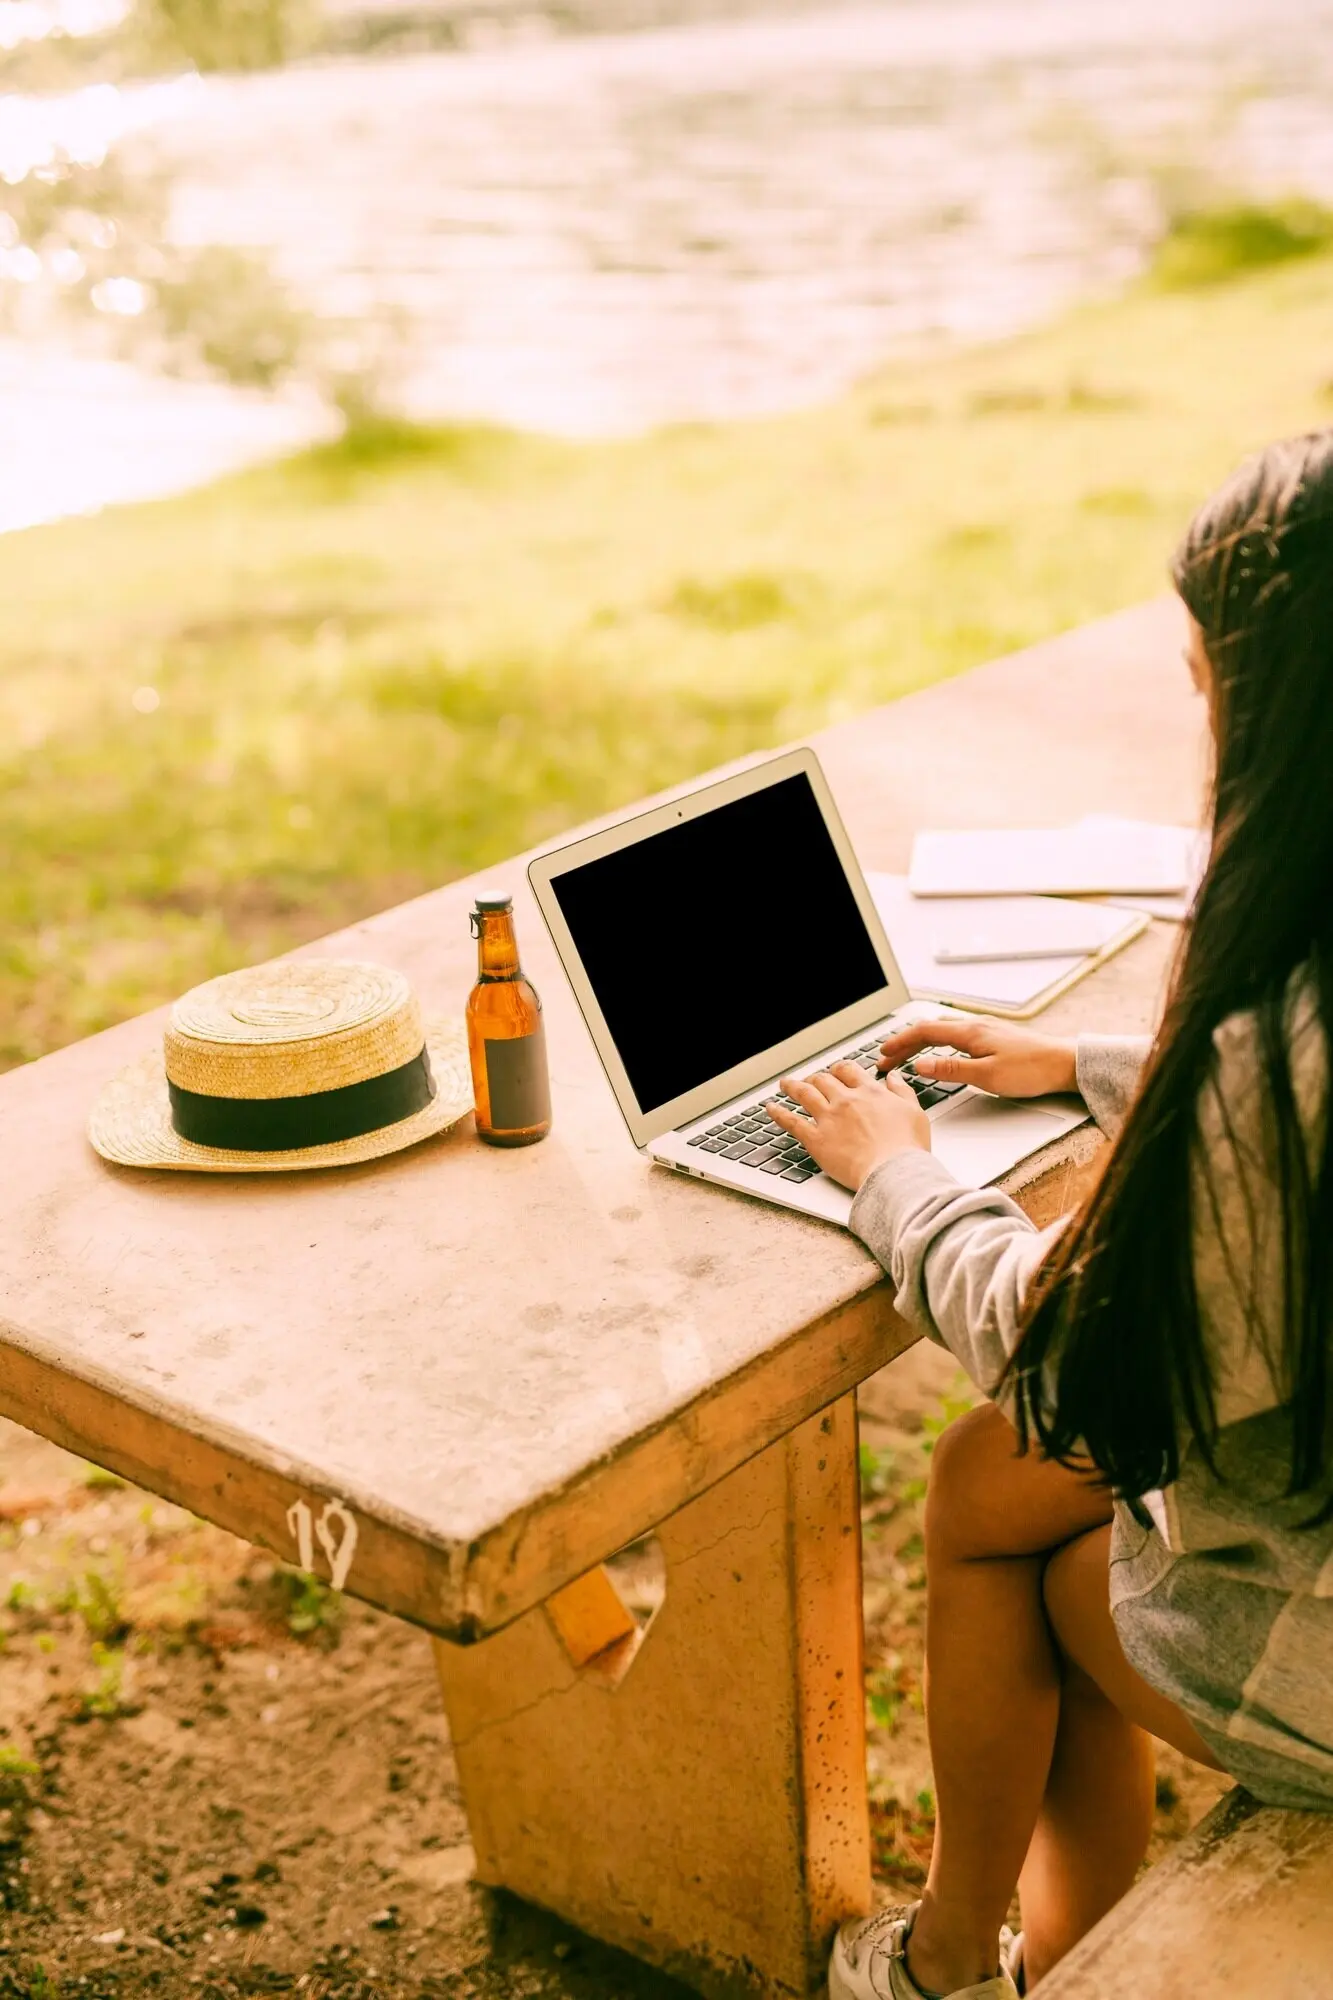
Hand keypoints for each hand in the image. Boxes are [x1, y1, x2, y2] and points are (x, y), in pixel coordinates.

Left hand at [770, 1062, 928, 1190]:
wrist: (893, 1172)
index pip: (849, 1071)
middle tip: (811, 1080)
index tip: (836, 1072)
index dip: (840, 1070)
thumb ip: (902, 1091)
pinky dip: (778, 1113)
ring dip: (792, 1086)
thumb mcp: (914, 1112)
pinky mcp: (816, 1139)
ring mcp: (829, 1118)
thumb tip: (893, 1077)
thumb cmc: (907, 1148)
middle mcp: (846, 1100)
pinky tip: (770, 1108)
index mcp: (870, 1092)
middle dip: (816, 1077)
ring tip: (785, 1084)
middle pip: (824, 1079)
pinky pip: (792, 1121)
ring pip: (804, 1093)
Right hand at [876, 1016, 1077, 1097]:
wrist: (1065, 1064)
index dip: (900, 1042)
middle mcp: (975, 1025)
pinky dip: (938, 1042)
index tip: (882, 1053)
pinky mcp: (994, 1037)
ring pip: (943, 1030)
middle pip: (930, 1029)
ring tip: (906, 1055)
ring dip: (921, 1041)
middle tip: (887, 1057)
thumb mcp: (987, 1076)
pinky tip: (940, 1052)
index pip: (924, 1032)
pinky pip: (956, 1034)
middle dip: (905, 1042)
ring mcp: (986, 1029)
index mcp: (970, 1032)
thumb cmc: (1031, 1071)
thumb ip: (951, 1070)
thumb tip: (921, 1064)